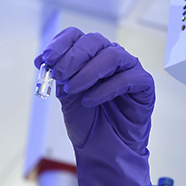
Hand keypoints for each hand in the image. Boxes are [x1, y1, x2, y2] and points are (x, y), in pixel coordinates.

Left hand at [37, 27, 154, 185]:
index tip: (47, 58)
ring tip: (73, 89)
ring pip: (112, 56)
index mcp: (89, 56)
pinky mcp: (143, 85)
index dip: (61, 43)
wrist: (103, 150)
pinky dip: (106, 88)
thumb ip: (58, 76)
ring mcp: (128, 69)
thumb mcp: (66, 97)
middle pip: (94, 41)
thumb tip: (42, 59)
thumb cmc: (88, 122)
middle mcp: (109, 57)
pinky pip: (128, 78)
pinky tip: (90, 101)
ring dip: (88, 71)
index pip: (76, 36)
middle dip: (73, 57)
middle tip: (59, 75)